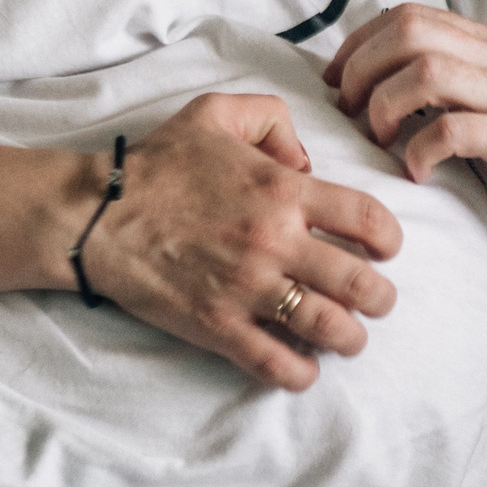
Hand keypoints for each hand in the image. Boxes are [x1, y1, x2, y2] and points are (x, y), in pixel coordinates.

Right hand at [80, 93, 402, 391]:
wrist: (97, 215)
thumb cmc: (159, 163)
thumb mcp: (218, 112)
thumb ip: (273, 119)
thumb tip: (305, 159)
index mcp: (282, 190)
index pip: (367, 219)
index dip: (390, 238)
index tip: (387, 248)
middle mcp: (274, 241)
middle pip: (360, 282)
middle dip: (380, 297)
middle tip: (377, 299)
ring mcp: (247, 288)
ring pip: (328, 327)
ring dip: (351, 338)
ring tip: (350, 337)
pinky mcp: (217, 326)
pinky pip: (276, 364)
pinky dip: (301, 373)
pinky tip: (306, 367)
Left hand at [324, 4, 486, 248]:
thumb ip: (463, 84)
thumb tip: (397, 88)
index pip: (410, 15)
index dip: (360, 42)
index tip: (336, 80)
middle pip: (410, 31)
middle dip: (362, 67)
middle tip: (349, 110)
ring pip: (427, 69)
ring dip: (385, 104)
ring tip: (378, 138)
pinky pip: (455, 130)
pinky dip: (421, 149)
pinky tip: (417, 172)